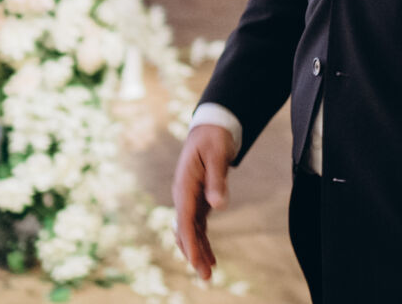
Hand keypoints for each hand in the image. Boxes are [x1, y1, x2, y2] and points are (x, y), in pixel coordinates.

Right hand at [171, 123, 235, 280]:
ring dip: (199, 250)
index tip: (196, 260)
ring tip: (209, 272)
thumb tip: (218, 206)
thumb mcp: (218, 154)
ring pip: (191, 230)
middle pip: (185, 229)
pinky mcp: (198, 198)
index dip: (190, 241)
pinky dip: (203, 240)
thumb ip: (217, 180)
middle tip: (205, 275)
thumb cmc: (213, 137)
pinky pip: (198, 224)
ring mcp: (189, 197)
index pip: (184, 219)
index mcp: (184, 183)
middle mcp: (183, 193)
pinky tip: (211, 256)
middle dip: (194, 253)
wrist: (211, 125)